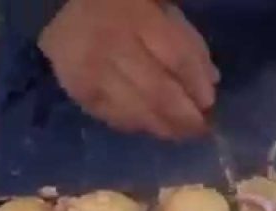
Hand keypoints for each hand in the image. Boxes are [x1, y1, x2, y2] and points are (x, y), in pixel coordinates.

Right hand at [39, 0, 218, 139]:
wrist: (66, 9)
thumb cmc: (128, 12)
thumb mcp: (163, 14)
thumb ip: (188, 44)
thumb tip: (210, 82)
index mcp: (138, 18)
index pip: (176, 57)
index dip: (196, 85)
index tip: (210, 103)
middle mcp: (112, 45)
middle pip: (157, 92)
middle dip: (184, 116)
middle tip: (200, 129)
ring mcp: (91, 71)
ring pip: (136, 111)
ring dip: (164, 127)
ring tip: (180, 133)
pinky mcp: (78, 91)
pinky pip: (114, 117)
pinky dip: (138, 126)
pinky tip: (151, 126)